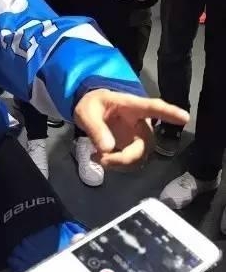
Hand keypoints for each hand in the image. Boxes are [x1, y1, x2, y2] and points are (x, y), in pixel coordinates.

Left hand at [74, 90, 188, 167]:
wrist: (92, 112)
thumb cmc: (93, 106)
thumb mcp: (86, 112)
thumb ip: (95, 128)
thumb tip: (107, 149)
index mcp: (132, 106)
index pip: (154, 108)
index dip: (170, 113)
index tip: (185, 117)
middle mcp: (141, 123)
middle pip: (145, 144)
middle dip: (125, 157)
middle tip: (102, 159)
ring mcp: (139, 137)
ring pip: (139, 157)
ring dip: (119, 164)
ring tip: (97, 158)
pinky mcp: (133, 148)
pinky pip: (131, 162)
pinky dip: (116, 165)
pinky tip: (100, 158)